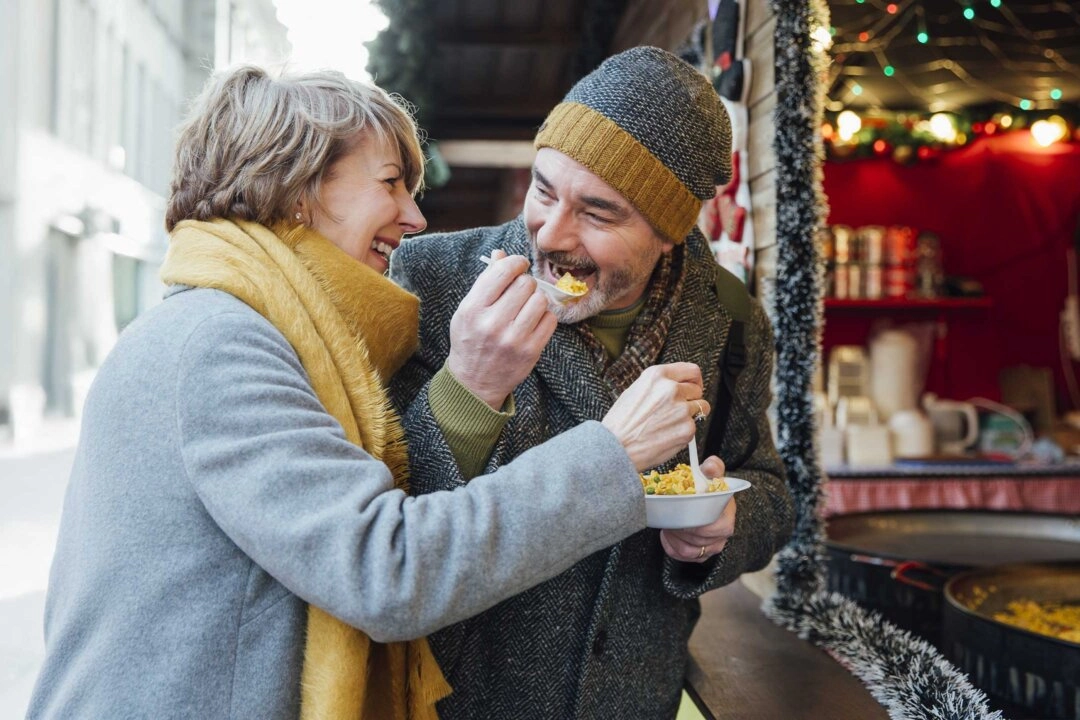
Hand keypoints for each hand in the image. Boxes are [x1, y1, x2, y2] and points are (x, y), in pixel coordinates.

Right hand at [447, 249, 556, 409]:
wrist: (475, 382)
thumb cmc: (471, 340)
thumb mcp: (468, 310)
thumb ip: (485, 282)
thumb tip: (501, 254)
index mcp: (473, 309)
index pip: (503, 271)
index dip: (515, 262)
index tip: (518, 265)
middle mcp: (492, 323)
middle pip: (525, 283)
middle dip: (525, 282)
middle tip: (520, 291)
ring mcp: (514, 339)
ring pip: (540, 300)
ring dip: (536, 300)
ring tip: (526, 308)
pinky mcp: (531, 351)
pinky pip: (550, 319)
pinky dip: (544, 317)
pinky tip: (532, 322)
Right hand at [602, 362, 708, 470]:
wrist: (616, 447)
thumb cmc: (621, 422)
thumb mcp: (635, 391)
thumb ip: (659, 385)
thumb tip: (677, 386)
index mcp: (657, 376)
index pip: (691, 371)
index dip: (695, 380)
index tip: (694, 386)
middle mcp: (671, 389)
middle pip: (697, 390)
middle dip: (691, 399)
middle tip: (677, 410)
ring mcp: (681, 409)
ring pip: (701, 408)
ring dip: (689, 415)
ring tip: (669, 424)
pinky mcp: (687, 429)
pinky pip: (694, 427)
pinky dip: (684, 432)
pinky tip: (666, 435)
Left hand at [660, 455, 735, 562]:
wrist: (708, 497)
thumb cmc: (709, 485)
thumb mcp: (711, 473)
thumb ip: (713, 467)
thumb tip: (710, 466)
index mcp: (727, 514)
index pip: (711, 527)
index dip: (692, 523)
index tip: (678, 512)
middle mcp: (723, 533)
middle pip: (696, 540)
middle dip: (679, 529)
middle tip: (667, 517)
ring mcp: (713, 545)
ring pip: (688, 551)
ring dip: (673, 538)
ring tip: (667, 524)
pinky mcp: (703, 554)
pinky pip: (684, 557)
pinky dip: (672, 547)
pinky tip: (667, 535)